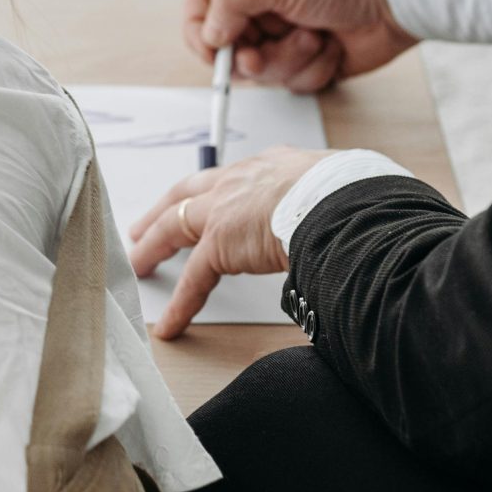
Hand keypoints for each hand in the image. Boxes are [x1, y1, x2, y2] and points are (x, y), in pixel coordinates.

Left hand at [126, 147, 329, 337]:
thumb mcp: (338, 186)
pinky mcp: (219, 245)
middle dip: (164, 209)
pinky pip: (193, 280)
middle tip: (145, 225)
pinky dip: (180, 305)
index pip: (233, 178)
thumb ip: (329, 202)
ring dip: (153, 248)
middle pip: (187, 193)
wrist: (340, 200)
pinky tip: (169, 325)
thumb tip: (347, 219)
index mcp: (271, 166)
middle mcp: (239, 180)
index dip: (215, 191)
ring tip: (139, 264)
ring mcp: (224, 210)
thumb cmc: (352, 194)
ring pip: (174, 227)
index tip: (205, 199)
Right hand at [179, 0, 417, 93]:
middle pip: (228, 49)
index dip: (200, 32)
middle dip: (250, 57)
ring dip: (289, 60)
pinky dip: (313, 69)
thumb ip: (230, 1)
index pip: (201, 6)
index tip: (212, 52)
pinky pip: (294, 82)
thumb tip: (209, 35)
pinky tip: (332, 48)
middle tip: (262, 55)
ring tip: (315, 39)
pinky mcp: (309, 61)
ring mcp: (285, 36)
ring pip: (262, 72)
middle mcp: (262, 8)